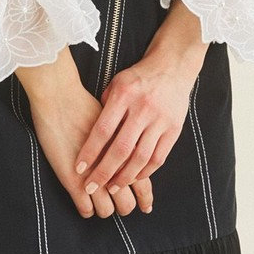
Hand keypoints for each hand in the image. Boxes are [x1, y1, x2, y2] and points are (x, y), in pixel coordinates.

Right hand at [16, 51, 152, 218]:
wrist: (59, 96)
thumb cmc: (85, 102)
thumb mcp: (114, 118)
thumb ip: (126, 134)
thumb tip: (137, 147)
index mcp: (126, 150)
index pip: (142, 181)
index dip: (145, 197)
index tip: (146, 205)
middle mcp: (112, 166)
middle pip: (126, 202)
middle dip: (125, 207)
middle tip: (123, 206)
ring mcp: (93, 175)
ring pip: (107, 210)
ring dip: (106, 210)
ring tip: (102, 205)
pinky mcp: (73, 180)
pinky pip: (85, 208)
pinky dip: (87, 210)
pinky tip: (85, 203)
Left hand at [73, 43, 202, 195]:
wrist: (172, 65)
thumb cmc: (138, 76)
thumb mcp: (117, 83)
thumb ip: (106, 107)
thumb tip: (93, 138)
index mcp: (124, 94)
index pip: (102, 130)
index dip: (89, 152)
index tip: (79, 170)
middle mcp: (142, 108)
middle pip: (121, 149)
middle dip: (104, 173)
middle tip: (91, 188)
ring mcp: (160, 119)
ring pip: (140, 158)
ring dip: (124, 177)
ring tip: (112, 188)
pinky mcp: (174, 128)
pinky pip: (158, 157)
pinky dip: (145, 172)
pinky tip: (133, 178)